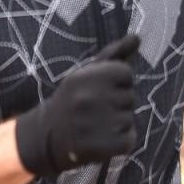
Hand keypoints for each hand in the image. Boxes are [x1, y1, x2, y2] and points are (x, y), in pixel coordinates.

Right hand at [14, 35, 139, 177]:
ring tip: (96, 124)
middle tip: (95, 110)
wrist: (46, 137)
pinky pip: (129, 139)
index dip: (117, 82)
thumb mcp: (85, 73)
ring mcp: (95, 124)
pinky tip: (101, 138)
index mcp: (85, 77)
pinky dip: (120, 141)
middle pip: (130, 96)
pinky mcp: (102, 146)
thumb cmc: (71, 100)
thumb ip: (114, 55)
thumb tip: (137, 37)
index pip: (126, 73)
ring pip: (130, 118)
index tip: (100, 90)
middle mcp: (89, 98)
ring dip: (118, 123)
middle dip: (117, 103)